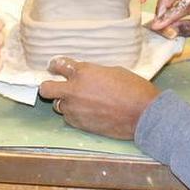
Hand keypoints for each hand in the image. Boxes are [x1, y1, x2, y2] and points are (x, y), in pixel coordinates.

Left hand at [38, 58, 159, 139]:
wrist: (143, 114)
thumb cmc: (133, 88)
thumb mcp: (113, 71)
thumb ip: (94, 73)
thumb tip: (87, 76)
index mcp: (83, 72)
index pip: (59, 65)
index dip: (56, 65)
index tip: (56, 67)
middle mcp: (74, 90)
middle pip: (46, 88)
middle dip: (48, 86)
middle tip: (56, 86)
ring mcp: (75, 109)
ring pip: (58, 105)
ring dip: (65, 102)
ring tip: (78, 102)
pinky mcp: (80, 124)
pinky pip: (69, 118)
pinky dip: (75, 115)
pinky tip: (88, 113)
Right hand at [148, 0, 189, 44]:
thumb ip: (187, 29)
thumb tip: (166, 30)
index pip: (183, 4)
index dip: (168, 16)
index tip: (157, 26)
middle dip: (163, 4)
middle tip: (158, 22)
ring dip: (164, 2)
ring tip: (162, 19)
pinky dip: (168, 2)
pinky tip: (167, 15)